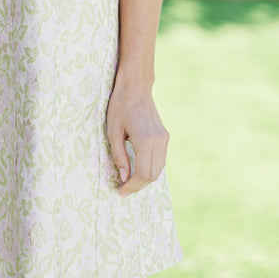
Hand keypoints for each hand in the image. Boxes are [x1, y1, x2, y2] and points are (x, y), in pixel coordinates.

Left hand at [106, 75, 168, 196]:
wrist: (136, 86)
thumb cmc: (120, 105)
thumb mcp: (113, 131)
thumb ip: (119, 156)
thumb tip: (124, 177)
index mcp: (146, 140)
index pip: (143, 173)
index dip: (132, 186)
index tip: (120, 191)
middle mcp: (159, 141)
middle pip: (153, 175)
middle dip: (139, 186)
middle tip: (123, 189)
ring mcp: (164, 138)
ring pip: (159, 169)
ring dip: (145, 179)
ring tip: (129, 181)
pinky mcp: (165, 135)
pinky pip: (161, 159)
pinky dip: (151, 168)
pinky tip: (138, 169)